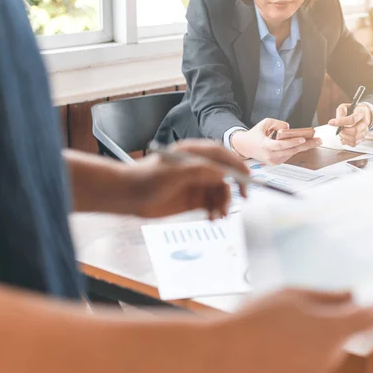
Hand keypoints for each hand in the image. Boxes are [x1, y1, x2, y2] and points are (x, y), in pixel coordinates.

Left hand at [125, 140, 248, 218]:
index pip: (221, 155)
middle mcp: (198, 167)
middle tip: (244, 197)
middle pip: (226, 173)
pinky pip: (213, 205)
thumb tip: (222, 174)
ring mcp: (197, 184)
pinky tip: (213, 218)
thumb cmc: (144, 179)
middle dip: (236, 185)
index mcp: (193, 154)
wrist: (127, 196)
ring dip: (225, 203)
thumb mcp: (172, 173)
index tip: (246, 178)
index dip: (236, 164)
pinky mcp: (194, 200)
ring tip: (220, 215)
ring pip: (221, 191)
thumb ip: (197, 171)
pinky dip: (217, 211)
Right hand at [215, 289, 372, 372]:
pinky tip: (271, 349)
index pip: (370, 317)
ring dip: (309, 341)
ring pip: (322, 351)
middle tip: (298, 312)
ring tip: (275, 333)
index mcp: (332, 329)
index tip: (369, 302)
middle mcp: (330, 357)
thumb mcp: (291, 295)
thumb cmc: (254, 321)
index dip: (372, 306)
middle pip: (342, 335)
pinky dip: (295, 357)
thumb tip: (351, 295)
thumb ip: (327, 296)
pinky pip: (306, 364)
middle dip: (329, 322)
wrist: (220, 358)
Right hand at [231, 118, 320, 165]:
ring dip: (304, 147)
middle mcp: (270, 156)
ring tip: (316, 141)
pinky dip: (296, 149)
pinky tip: (306, 144)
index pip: (281, 145)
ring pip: (292, 153)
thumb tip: (289, 128)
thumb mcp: (264, 123)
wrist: (245, 146)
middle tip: (318, 140)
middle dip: (306, 145)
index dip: (292, 142)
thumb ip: (277, 123)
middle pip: (291, 151)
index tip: (303, 138)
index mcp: (265, 146)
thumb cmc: (255, 134)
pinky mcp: (276, 163)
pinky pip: (289, 155)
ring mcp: (273, 161)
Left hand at [328, 104, 372, 146]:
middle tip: (339, 130)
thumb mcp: (345, 107)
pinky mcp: (362, 138)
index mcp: (361, 113)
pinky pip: (354, 143)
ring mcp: (364, 131)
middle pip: (355, 131)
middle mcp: (365, 123)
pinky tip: (343, 138)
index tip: (331, 123)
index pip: (352, 119)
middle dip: (344, 132)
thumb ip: (340, 112)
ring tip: (340, 133)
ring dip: (344, 137)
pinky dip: (346, 142)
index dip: (341, 122)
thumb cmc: (351, 110)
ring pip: (354, 138)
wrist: (361, 114)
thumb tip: (335, 122)